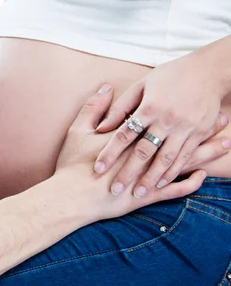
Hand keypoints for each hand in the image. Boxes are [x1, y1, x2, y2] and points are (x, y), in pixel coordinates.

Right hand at [56, 84, 229, 218]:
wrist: (69, 198)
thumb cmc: (72, 165)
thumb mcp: (78, 131)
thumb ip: (94, 108)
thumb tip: (106, 88)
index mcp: (130, 136)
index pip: (162, 118)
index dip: (182, 108)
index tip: (201, 97)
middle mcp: (144, 153)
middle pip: (181, 137)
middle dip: (204, 128)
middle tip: (224, 117)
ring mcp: (147, 176)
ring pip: (184, 162)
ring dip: (207, 153)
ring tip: (226, 143)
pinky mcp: (146, 196)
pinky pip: (175, 190)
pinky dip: (190, 183)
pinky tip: (203, 177)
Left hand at [93, 50, 229, 197]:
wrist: (210, 70)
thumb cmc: (170, 76)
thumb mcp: (142, 85)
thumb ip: (121, 107)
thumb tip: (101, 128)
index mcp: (150, 107)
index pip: (124, 135)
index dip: (109, 153)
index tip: (97, 169)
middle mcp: (167, 120)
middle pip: (143, 152)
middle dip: (128, 172)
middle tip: (113, 189)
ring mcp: (185, 128)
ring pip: (165, 160)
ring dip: (150, 179)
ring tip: (136, 194)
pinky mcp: (199, 134)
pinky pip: (184, 158)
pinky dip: (172, 173)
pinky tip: (161, 184)